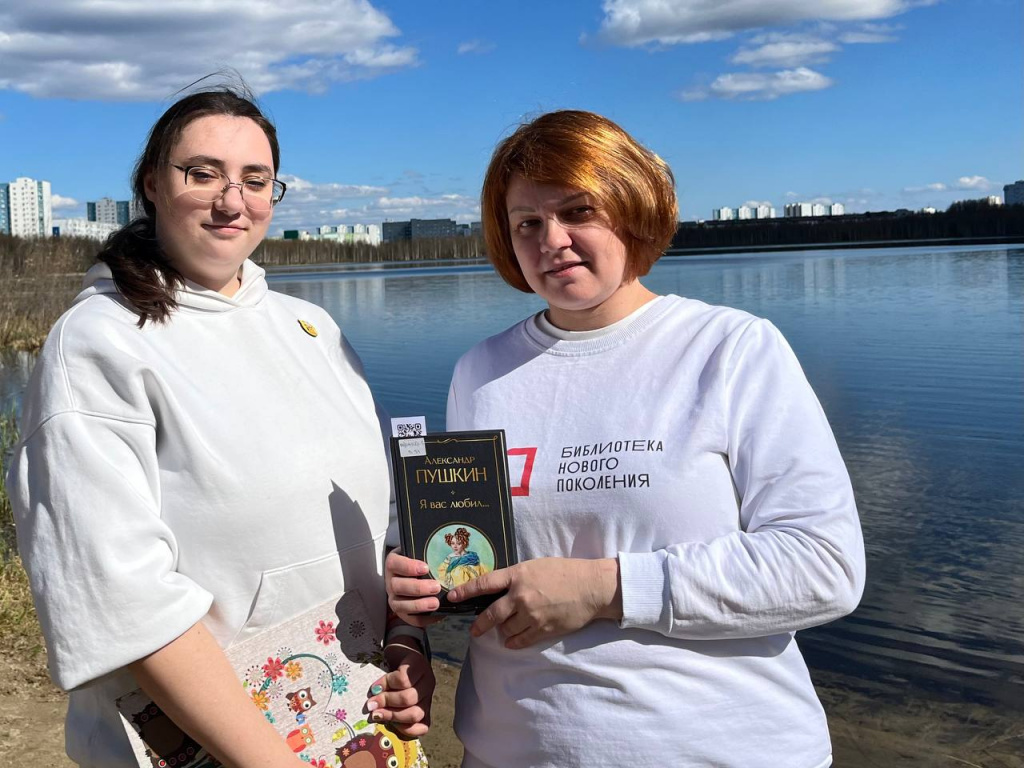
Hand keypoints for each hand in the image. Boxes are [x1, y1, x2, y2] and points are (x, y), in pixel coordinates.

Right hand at [365, 643, 434, 738]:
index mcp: (425, 703)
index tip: (387, 724)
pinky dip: (386, 684)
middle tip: (373, 711)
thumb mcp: (394, 693)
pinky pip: (402, 680)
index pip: (423, 725)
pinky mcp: (418, 663)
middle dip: (391, 714)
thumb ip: (390, 706)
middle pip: (414, 713)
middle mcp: (428, 692)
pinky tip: (376, 685)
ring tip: (372, 698)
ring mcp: (426, 677)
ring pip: (408, 698)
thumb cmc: (394, 672)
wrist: (399, 644)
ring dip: (387, 700)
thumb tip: (375, 717)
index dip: (405, 729)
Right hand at [385, 550, 443, 626]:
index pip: (394, 564)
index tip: (426, 568)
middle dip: (418, 588)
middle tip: (436, 587)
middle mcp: (391, 582)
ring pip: (400, 605)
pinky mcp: (401, 612)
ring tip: (436, 603)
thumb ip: (425, 552)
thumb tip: (442, 549)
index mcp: (393, 564)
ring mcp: (394, 598)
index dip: (408, 567)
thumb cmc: (418, 562)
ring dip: (418, 605)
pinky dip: (423, 618)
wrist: (413, 576)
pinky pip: (409, 618)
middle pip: (398, 586)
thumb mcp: (418, 553)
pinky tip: (438, 615)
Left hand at [448, 557, 622, 648]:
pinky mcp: (543, 629)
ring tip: (508, 627)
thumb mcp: (535, 566)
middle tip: (474, 629)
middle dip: (479, 624)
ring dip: (503, 630)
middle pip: (490, 614)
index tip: (452, 597)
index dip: (465, 591)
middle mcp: (521, 596)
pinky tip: (513, 640)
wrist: (590, 587)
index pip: (484, 584)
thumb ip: (515, 578)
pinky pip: (520, 641)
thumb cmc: (564, 572)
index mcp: (517, 575)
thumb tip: (496, 590)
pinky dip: (514, 642)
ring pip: (506, 629)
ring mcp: (532, 615)